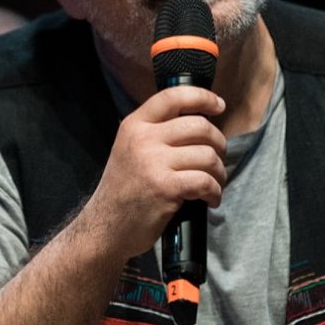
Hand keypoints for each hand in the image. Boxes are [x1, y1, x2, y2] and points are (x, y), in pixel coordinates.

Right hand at [77, 86, 226, 263]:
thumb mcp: (130, 149)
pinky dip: (214, 192)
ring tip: (214, 183)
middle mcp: (143, 138)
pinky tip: (210, 199)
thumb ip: (156, 133)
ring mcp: (153, 163)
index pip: (173, 96)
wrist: (105, 228)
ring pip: (207, 155)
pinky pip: (205, 181)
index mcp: (134, 125)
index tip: (219, 105)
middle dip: (218, 143)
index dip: (202, 97)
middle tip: (217, 159)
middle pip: (199, 126)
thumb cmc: (123, 191)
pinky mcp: (165, 187)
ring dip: (219, 172)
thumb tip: (199, 124)